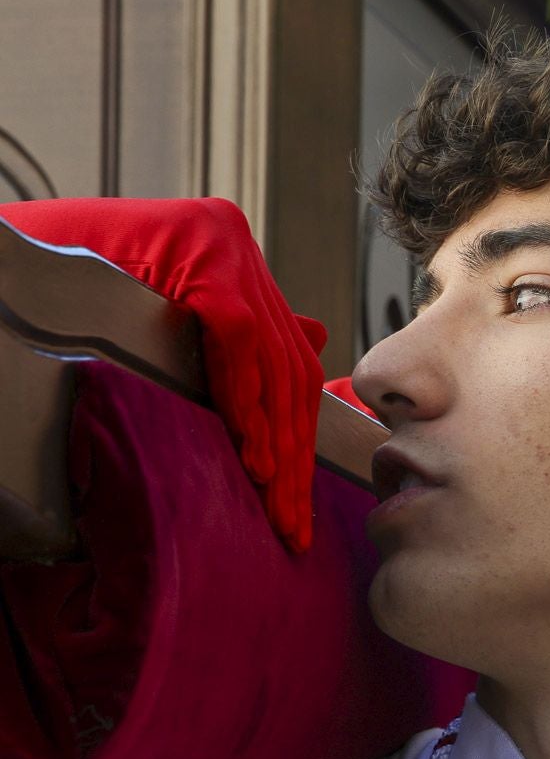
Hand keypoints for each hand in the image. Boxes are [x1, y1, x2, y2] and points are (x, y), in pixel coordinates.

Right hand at [1, 197, 324, 550]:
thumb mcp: (151, 317)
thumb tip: (311, 341)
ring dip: (272, 435)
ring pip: (271, 357)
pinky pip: (237, 333)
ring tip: (271, 491)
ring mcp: (222, 242)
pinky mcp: (201, 248)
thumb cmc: (65, 285)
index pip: (286, 363)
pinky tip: (249, 444)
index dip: (293, 436)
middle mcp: (236, 246)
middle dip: (289, 449)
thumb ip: (229, 339)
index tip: (292, 500)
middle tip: (288, 516)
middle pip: (285, 367)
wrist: (8, 256)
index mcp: (232, 260)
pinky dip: (244, 393)